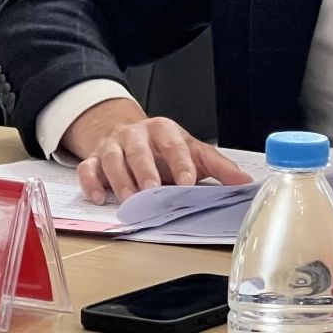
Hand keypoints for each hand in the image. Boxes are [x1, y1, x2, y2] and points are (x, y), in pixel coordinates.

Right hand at [63, 98, 252, 203]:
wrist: (126, 133)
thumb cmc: (163, 148)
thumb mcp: (192, 151)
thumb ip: (218, 167)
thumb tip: (244, 182)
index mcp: (164, 130)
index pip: (174, 145)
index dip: (181, 163)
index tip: (187, 181)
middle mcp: (137, 135)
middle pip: (140, 150)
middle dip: (146, 171)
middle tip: (153, 192)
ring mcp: (113, 146)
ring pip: (113, 159)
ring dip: (121, 180)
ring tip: (129, 201)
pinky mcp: (93, 159)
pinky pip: (87, 169)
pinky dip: (91, 183)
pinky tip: (98, 198)